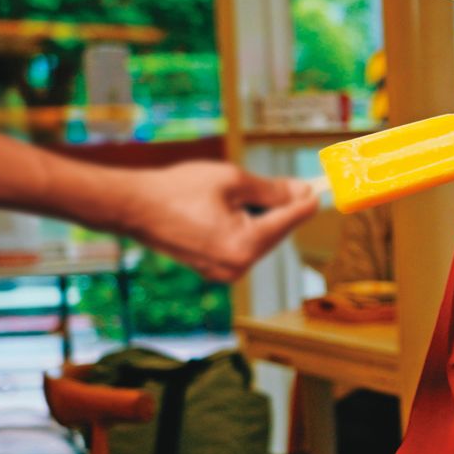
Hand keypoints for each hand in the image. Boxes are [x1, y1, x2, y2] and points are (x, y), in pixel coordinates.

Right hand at [116, 162, 317, 281]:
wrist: (132, 207)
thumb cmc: (177, 190)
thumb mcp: (232, 181)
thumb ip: (273, 190)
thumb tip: (303, 193)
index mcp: (243, 245)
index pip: (291, 220)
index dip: (307, 200)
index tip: (321, 187)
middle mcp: (237, 266)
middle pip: (279, 232)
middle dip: (284, 208)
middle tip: (293, 184)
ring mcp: (225, 272)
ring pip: (263, 239)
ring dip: (264, 217)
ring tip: (246, 195)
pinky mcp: (215, 270)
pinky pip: (244, 246)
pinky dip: (247, 227)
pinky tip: (235, 210)